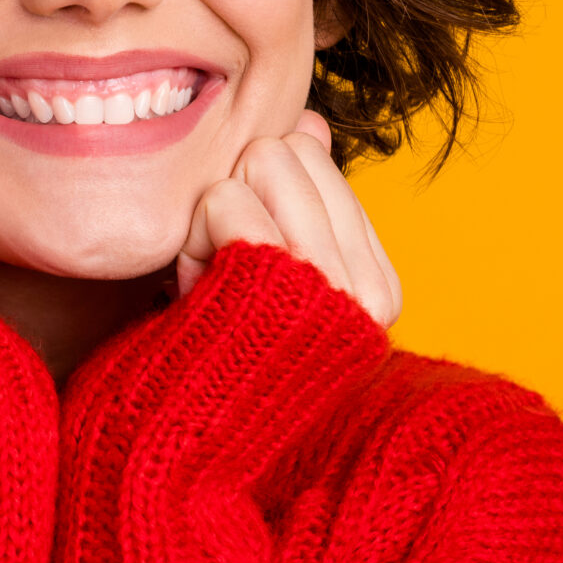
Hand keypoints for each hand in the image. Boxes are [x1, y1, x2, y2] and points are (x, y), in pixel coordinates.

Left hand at [175, 110, 401, 326]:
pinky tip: (198, 282)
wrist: (184, 440)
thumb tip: (312, 121)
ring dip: (216, 215)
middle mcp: (372, 289)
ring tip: (216, 278)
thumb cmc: (220, 343)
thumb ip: (300, 200)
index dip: (260, 192)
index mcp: (377, 285)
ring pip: (263, 158)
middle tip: (224, 264)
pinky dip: (196, 233)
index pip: (312, 154)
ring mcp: (334, 288)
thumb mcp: (265, 272)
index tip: (244, 260)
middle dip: (243, 190)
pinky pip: (227, 198)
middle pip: (291, 148)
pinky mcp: (280, 281)